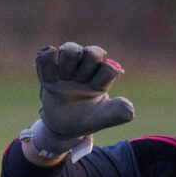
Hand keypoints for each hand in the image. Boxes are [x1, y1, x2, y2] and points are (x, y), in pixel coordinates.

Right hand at [22, 43, 134, 161]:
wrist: (62, 127)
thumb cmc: (86, 119)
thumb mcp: (101, 119)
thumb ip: (116, 114)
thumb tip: (129, 108)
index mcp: (102, 78)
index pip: (109, 68)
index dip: (104, 76)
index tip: (95, 89)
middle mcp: (86, 67)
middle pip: (93, 53)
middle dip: (88, 67)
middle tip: (80, 82)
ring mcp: (67, 66)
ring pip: (70, 49)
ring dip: (68, 64)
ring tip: (64, 78)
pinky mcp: (49, 70)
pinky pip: (46, 57)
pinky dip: (47, 63)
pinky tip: (50, 78)